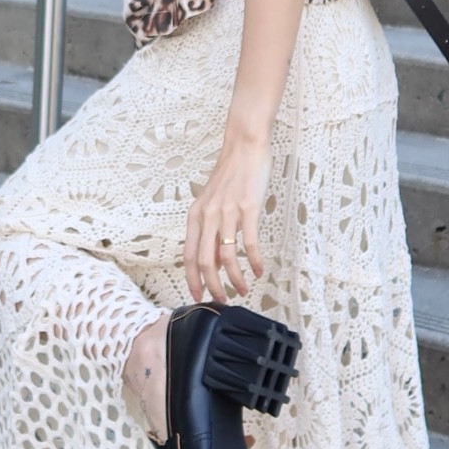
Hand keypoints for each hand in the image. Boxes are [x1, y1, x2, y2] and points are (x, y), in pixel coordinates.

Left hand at [184, 137, 269, 302]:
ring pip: (227, 256)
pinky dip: (255, 261)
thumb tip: (215, 261)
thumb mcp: (212, 203)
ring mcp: (228, 212)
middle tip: (222, 301)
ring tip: (243, 289)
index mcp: (196, 216)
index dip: (192, 279)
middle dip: (213, 287)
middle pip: (205, 261)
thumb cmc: (230, 176)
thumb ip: (210, 230)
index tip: (198, 297)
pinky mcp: (248, 208)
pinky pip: (250, 242)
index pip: (189, 255)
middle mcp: (208, 216)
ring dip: (235, 279)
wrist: (244, 147)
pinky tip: (259, 270)